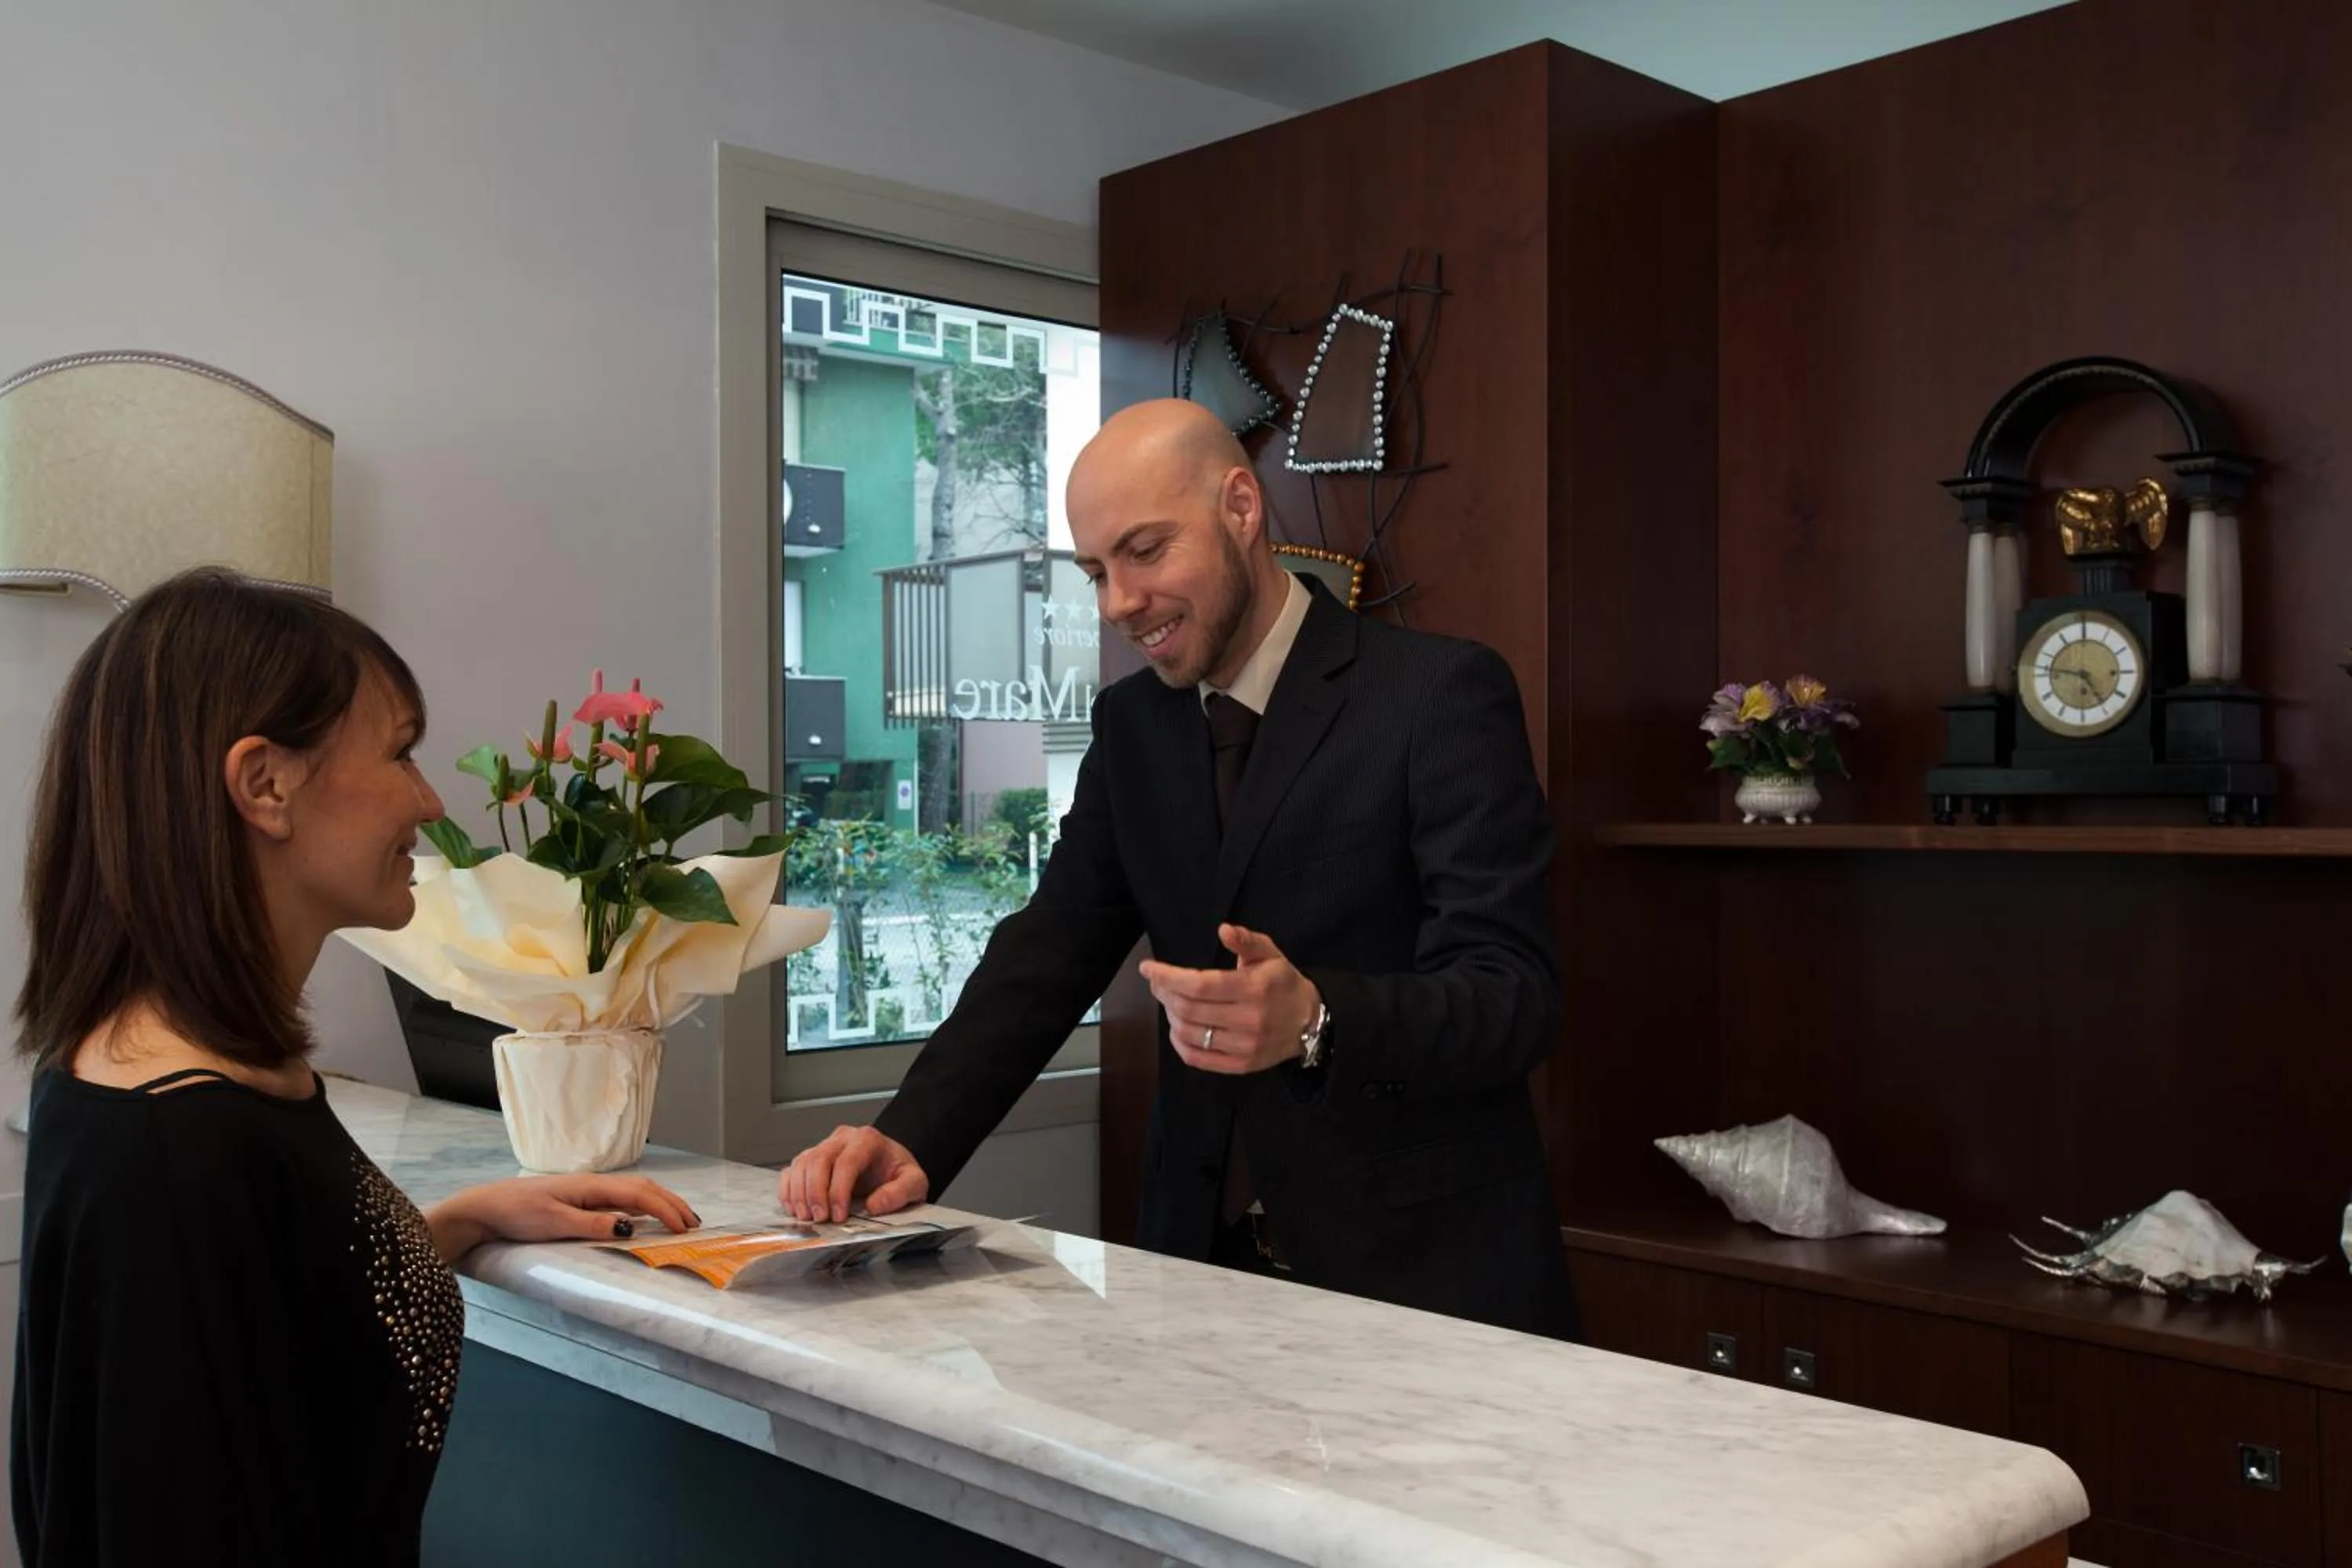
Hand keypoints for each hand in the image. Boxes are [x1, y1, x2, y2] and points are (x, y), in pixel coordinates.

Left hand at [427, 1174, 700, 1261]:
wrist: (485, 1208)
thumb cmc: (517, 1214)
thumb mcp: (555, 1223)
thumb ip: (593, 1224)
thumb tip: (631, 1227)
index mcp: (591, 1186)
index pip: (640, 1195)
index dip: (666, 1210)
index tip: (686, 1228)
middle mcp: (593, 1184)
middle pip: (643, 1188)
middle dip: (671, 1203)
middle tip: (695, 1222)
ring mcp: (586, 1190)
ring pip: (633, 1191)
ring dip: (659, 1202)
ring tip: (679, 1217)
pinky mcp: (578, 1199)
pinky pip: (620, 1198)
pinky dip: (641, 1205)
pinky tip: (643, 1216)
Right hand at [778, 1125, 928, 1223]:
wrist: (891, 1165)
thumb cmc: (898, 1172)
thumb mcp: (914, 1182)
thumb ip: (900, 1193)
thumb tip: (874, 1205)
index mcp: (868, 1139)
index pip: (847, 1161)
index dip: (838, 1190)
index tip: (839, 1215)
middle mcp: (842, 1138)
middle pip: (819, 1160)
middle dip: (816, 1193)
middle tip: (820, 1219)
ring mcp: (824, 1146)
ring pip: (801, 1163)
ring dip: (799, 1193)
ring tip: (807, 1217)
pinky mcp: (812, 1158)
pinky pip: (792, 1169)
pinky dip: (788, 1190)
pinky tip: (794, 1209)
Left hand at [1139, 923, 1320, 1075]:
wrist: (1310, 1022)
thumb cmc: (1283, 983)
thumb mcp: (1270, 954)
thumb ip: (1246, 940)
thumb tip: (1223, 929)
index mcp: (1254, 988)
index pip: (1199, 985)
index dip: (1167, 977)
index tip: (1147, 969)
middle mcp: (1249, 1019)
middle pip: (1189, 1009)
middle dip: (1164, 993)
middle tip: (1157, 983)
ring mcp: (1244, 1047)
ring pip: (1189, 1034)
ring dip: (1170, 1016)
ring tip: (1170, 1002)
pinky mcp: (1240, 1066)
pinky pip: (1197, 1058)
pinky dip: (1179, 1043)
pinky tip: (1178, 1027)